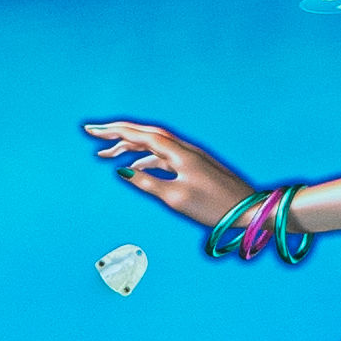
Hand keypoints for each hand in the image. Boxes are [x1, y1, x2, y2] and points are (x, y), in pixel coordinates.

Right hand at [80, 118, 252, 233]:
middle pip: (144, 134)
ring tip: (106, 157)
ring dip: (129, 148)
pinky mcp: (194, 166)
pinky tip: (134, 168)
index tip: (90, 131)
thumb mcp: (175, 198)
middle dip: (118, 134)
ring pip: (153, 145)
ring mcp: (189, 156)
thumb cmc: (214, 207)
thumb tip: (122, 172)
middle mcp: (183, 149)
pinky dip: (144, 159)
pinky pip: (163, 156)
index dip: (113, 132)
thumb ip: (147, 183)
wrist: (250, 208)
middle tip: (94, 137)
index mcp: (178, 153)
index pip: (139, 135)